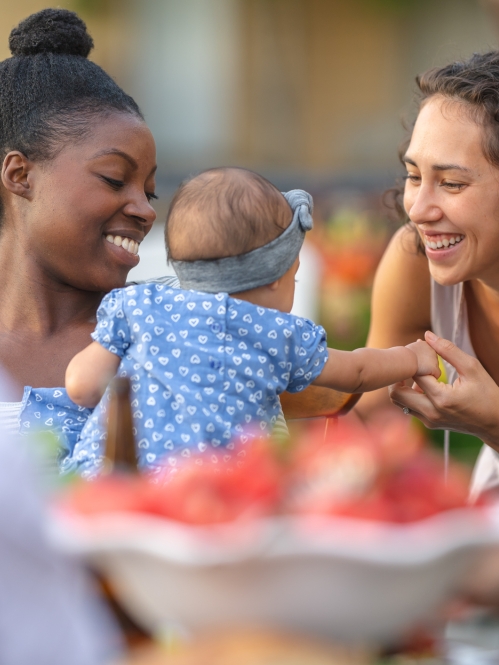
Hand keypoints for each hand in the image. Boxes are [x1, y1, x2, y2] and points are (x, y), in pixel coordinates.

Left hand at [390, 331, 498, 449]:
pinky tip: (422, 383)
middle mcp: (431, 412)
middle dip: (398, 374)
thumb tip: (427, 335)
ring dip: (402, 385)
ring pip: (399, 402)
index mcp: (442, 398)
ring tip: (415, 371)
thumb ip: (448, 350)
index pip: (414, 373)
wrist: (495, 422)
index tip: (419, 348)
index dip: (413, 357)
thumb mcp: (472, 367)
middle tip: (407, 361)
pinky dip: (409, 394)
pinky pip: (408, 407)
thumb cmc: (487, 393)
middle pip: (396, 393)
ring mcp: (428, 420)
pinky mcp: (429, 423)